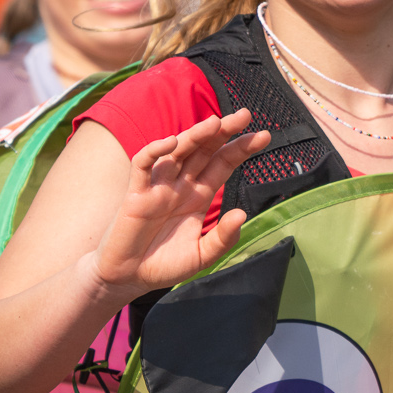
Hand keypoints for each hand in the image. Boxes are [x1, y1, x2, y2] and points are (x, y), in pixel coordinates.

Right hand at [84, 110, 270, 298]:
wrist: (129, 278)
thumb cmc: (164, 265)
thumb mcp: (201, 256)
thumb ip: (222, 238)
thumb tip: (242, 214)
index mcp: (198, 196)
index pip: (222, 163)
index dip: (241, 149)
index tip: (263, 136)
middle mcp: (180, 185)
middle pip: (204, 150)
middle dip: (223, 131)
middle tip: (244, 114)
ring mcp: (158, 186)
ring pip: (177, 151)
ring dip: (195, 135)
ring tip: (215, 123)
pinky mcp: (136, 193)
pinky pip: (143, 164)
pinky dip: (155, 150)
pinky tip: (172, 142)